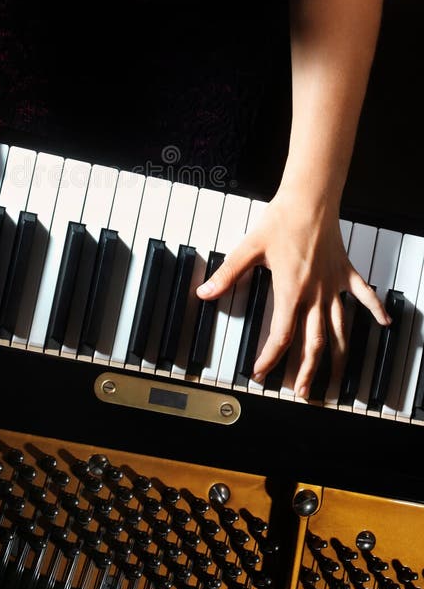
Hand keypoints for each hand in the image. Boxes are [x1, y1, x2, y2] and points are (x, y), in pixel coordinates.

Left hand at [196, 187, 390, 397]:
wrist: (310, 198)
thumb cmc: (281, 220)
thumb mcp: (249, 248)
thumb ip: (228, 274)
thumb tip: (205, 292)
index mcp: (291, 291)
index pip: (282, 335)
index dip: (270, 357)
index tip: (261, 372)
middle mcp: (316, 294)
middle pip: (314, 342)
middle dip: (307, 370)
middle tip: (300, 391)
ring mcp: (333, 284)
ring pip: (340, 328)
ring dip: (339, 355)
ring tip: (338, 377)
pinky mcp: (345, 271)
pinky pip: (363, 294)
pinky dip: (374, 308)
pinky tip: (383, 323)